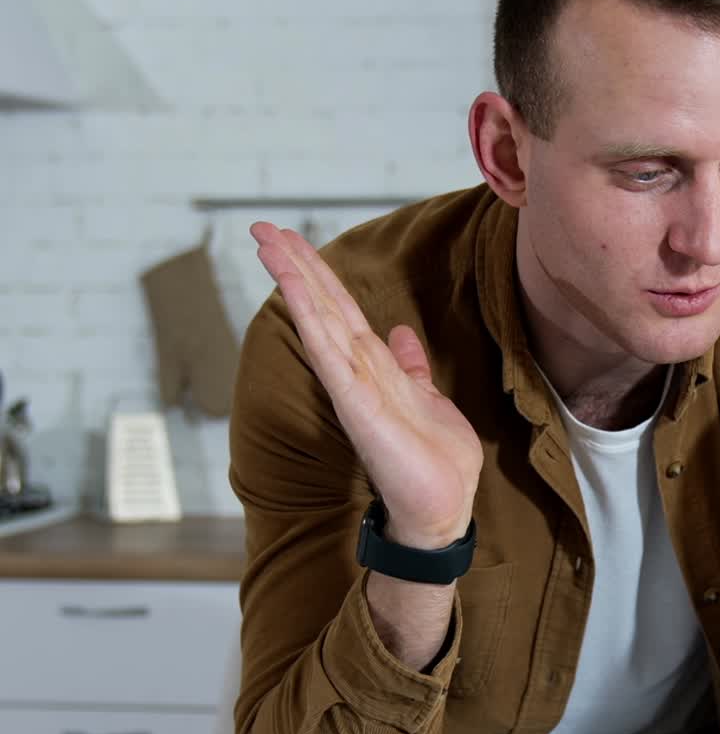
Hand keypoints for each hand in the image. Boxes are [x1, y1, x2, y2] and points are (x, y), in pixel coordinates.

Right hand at [251, 222, 482, 547]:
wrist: (442, 507)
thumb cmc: (434, 461)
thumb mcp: (427, 399)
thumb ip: (410, 367)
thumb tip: (401, 335)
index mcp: (375, 367)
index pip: (342, 309)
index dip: (319, 273)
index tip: (293, 238)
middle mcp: (358, 372)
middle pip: (323, 305)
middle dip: (296, 264)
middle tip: (262, 226)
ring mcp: (353, 387)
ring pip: (319, 321)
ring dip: (294, 279)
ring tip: (267, 242)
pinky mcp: (356, 405)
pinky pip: (329, 353)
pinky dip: (311, 319)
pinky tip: (293, 289)